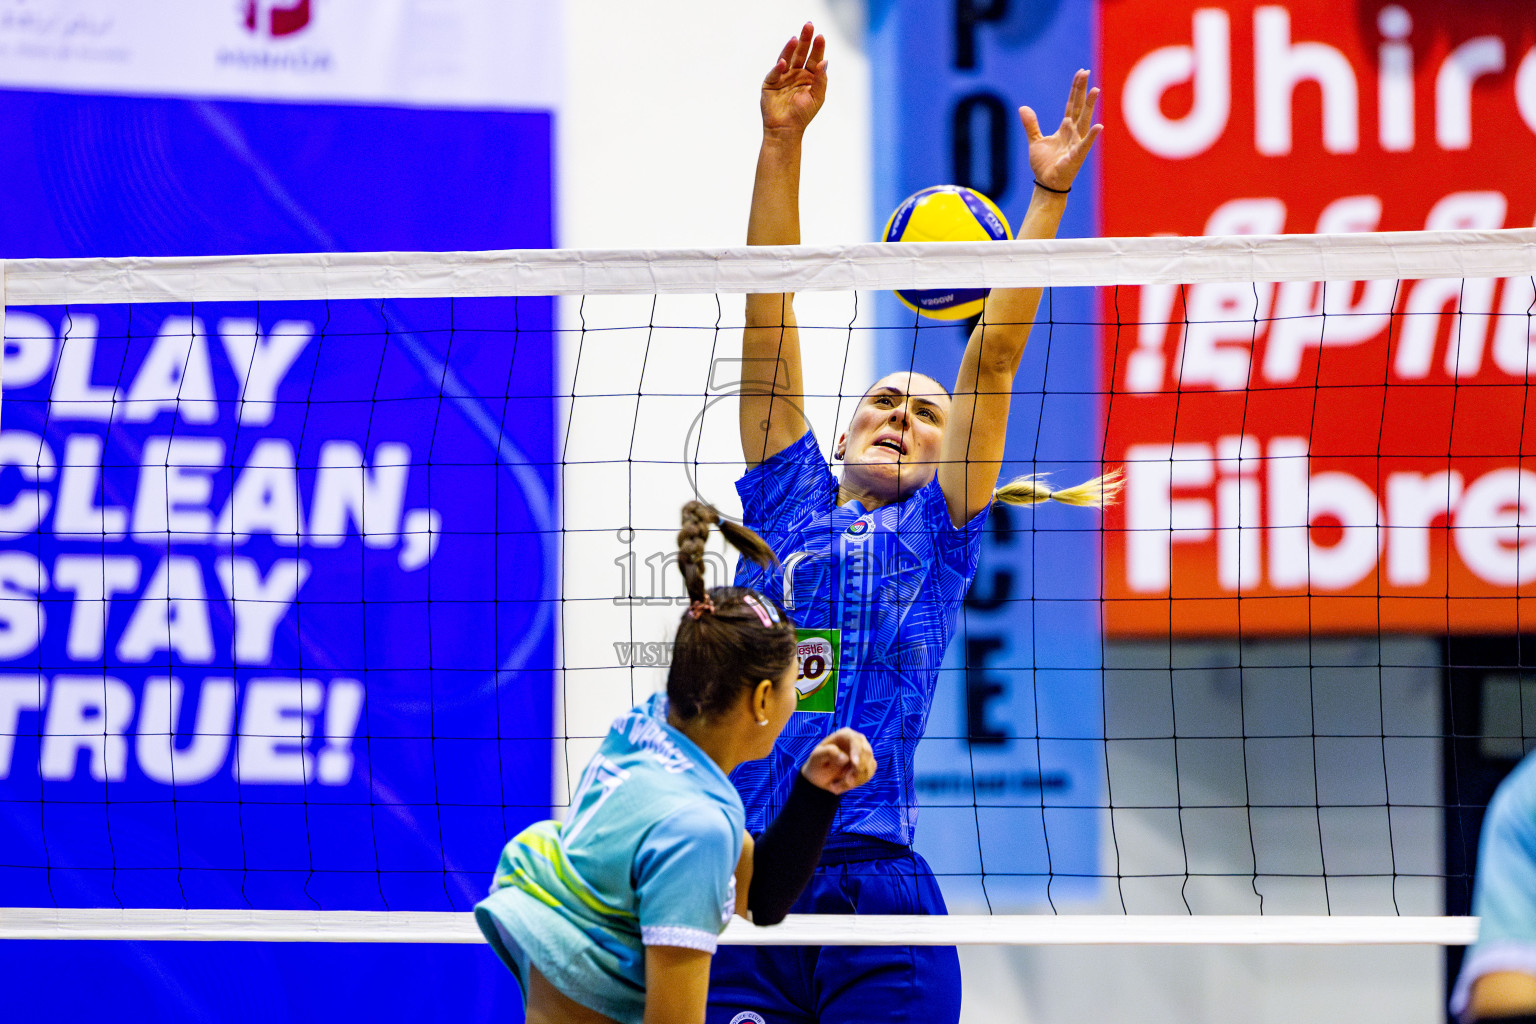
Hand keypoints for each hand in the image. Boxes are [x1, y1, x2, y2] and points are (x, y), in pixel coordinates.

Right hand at [761, 22, 826, 135]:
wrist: (785, 130)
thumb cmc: (802, 115)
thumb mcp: (817, 97)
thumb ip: (821, 79)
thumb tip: (824, 61)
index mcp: (809, 76)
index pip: (814, 58)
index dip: (817, 48)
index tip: (820, 37)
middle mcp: (796, 74)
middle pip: (801, 53)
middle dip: (805, 40)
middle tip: (809, 25)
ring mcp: (783, 77)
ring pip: (787, 58)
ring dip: (791, 48)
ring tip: (796, 38)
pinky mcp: (770, 83)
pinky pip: (775, 73)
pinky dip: (778, 67)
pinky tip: (784, 62)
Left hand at [800, 728, 874, 794]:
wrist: (821, 776)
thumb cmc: (818, 763)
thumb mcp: (817, 757)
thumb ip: (829, 753)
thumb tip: (845, 758)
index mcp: (845, 735)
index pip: (856, 740)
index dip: (857, 752)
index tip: (855, 765)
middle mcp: (858, 741)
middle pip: (866, 754)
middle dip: (856, 771)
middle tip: (844, 782)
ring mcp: (865, 753)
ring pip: (868, 767)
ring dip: (854, 780)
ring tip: (837, 785)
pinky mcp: (869, 764)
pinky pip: (868, 774)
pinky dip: (857, 782)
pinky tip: (844, 784)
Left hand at [1022, 69, 1102, 193]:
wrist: (1046, 183)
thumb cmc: (1044, 164)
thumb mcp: (1035, 141)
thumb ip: (1031, 124)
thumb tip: (1023, 107)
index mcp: (1065, 128)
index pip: (1072, 104)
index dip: (1075, 89)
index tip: (1081, 73)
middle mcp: (1074, 132)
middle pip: (1079, 107)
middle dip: (1082, 90)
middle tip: (1086, 72)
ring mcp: (1077, 143)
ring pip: (1085, 121)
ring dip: (1090, 106)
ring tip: (1096, 90)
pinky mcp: (1076, 156)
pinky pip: (1085, 144)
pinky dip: (1092, 136)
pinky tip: (1099, 126)